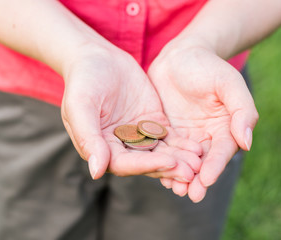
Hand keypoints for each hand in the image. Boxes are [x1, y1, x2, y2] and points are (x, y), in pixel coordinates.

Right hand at [61, 44, 201, 180]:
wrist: (97, 57)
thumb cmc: (83, 81)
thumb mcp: (80, 106)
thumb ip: (88, 138)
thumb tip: (96, 172)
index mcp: (100, 147)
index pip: (124, 164)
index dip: (146, 165)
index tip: (169, 162)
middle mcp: (120, 146)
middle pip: (145, 162)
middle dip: (168, 167)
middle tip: (191, 171)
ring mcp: (137, 135)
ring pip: (159, 152)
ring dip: (178, 158)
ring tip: (199, 160)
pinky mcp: (151, 122)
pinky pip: (167, 136)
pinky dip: (181, 143)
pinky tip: (197, 146)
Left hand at [148, 41, 258, 201]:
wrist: (179, 57)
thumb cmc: (207, 66)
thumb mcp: (228, 83)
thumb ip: (241, 110)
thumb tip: (247, 141)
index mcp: (225, 127)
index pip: (221, 151)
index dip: (215, 165)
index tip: (207, 179)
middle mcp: (206, 136)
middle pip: (202, 162)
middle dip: (197, 179)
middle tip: (190, 195)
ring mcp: (185, 135)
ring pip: (182, 159)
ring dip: (178, 175)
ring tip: (173, 189)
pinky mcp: (165, 131)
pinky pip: (164, 149)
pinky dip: (162, 161)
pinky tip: (156, 172)